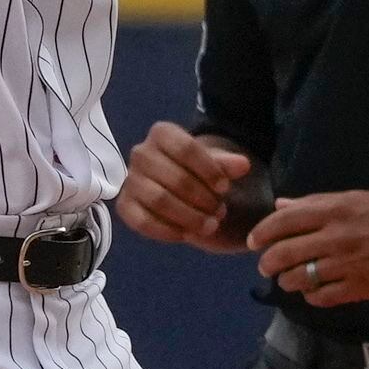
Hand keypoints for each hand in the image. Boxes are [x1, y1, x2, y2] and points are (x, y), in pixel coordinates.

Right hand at [118, 121, 254, 248]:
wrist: (180, 188)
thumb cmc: (199, 171)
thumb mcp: (215, 164)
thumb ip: (227, 164)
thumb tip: (243, 165)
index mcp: (162, 133)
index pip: (186, 148)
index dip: (209, 170)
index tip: (225, 187)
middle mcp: (141, 153)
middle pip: (175, 178)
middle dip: (202, 198)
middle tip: (220, 211)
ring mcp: (130, 180)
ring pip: (159, 200)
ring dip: (189, 217)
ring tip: (210, 225)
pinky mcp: (125, 206)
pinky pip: (142, 222)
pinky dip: (167, 231)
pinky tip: (187, 234)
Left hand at [247, 191, 368, 306]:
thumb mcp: (358, 198)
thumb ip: (317, 203)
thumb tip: (283, 206)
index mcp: (335, 209)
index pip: (283, 221)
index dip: (262, 233)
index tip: (254, 242)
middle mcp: (337, 236)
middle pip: (284, 253)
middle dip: (268, 262)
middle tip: (266, 266)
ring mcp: (348, 265)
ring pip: (299, 279)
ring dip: (288, 281)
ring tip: (290, 280)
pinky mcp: (361, 288)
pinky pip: (322, 298)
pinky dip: (312, 297)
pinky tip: (314, 292)